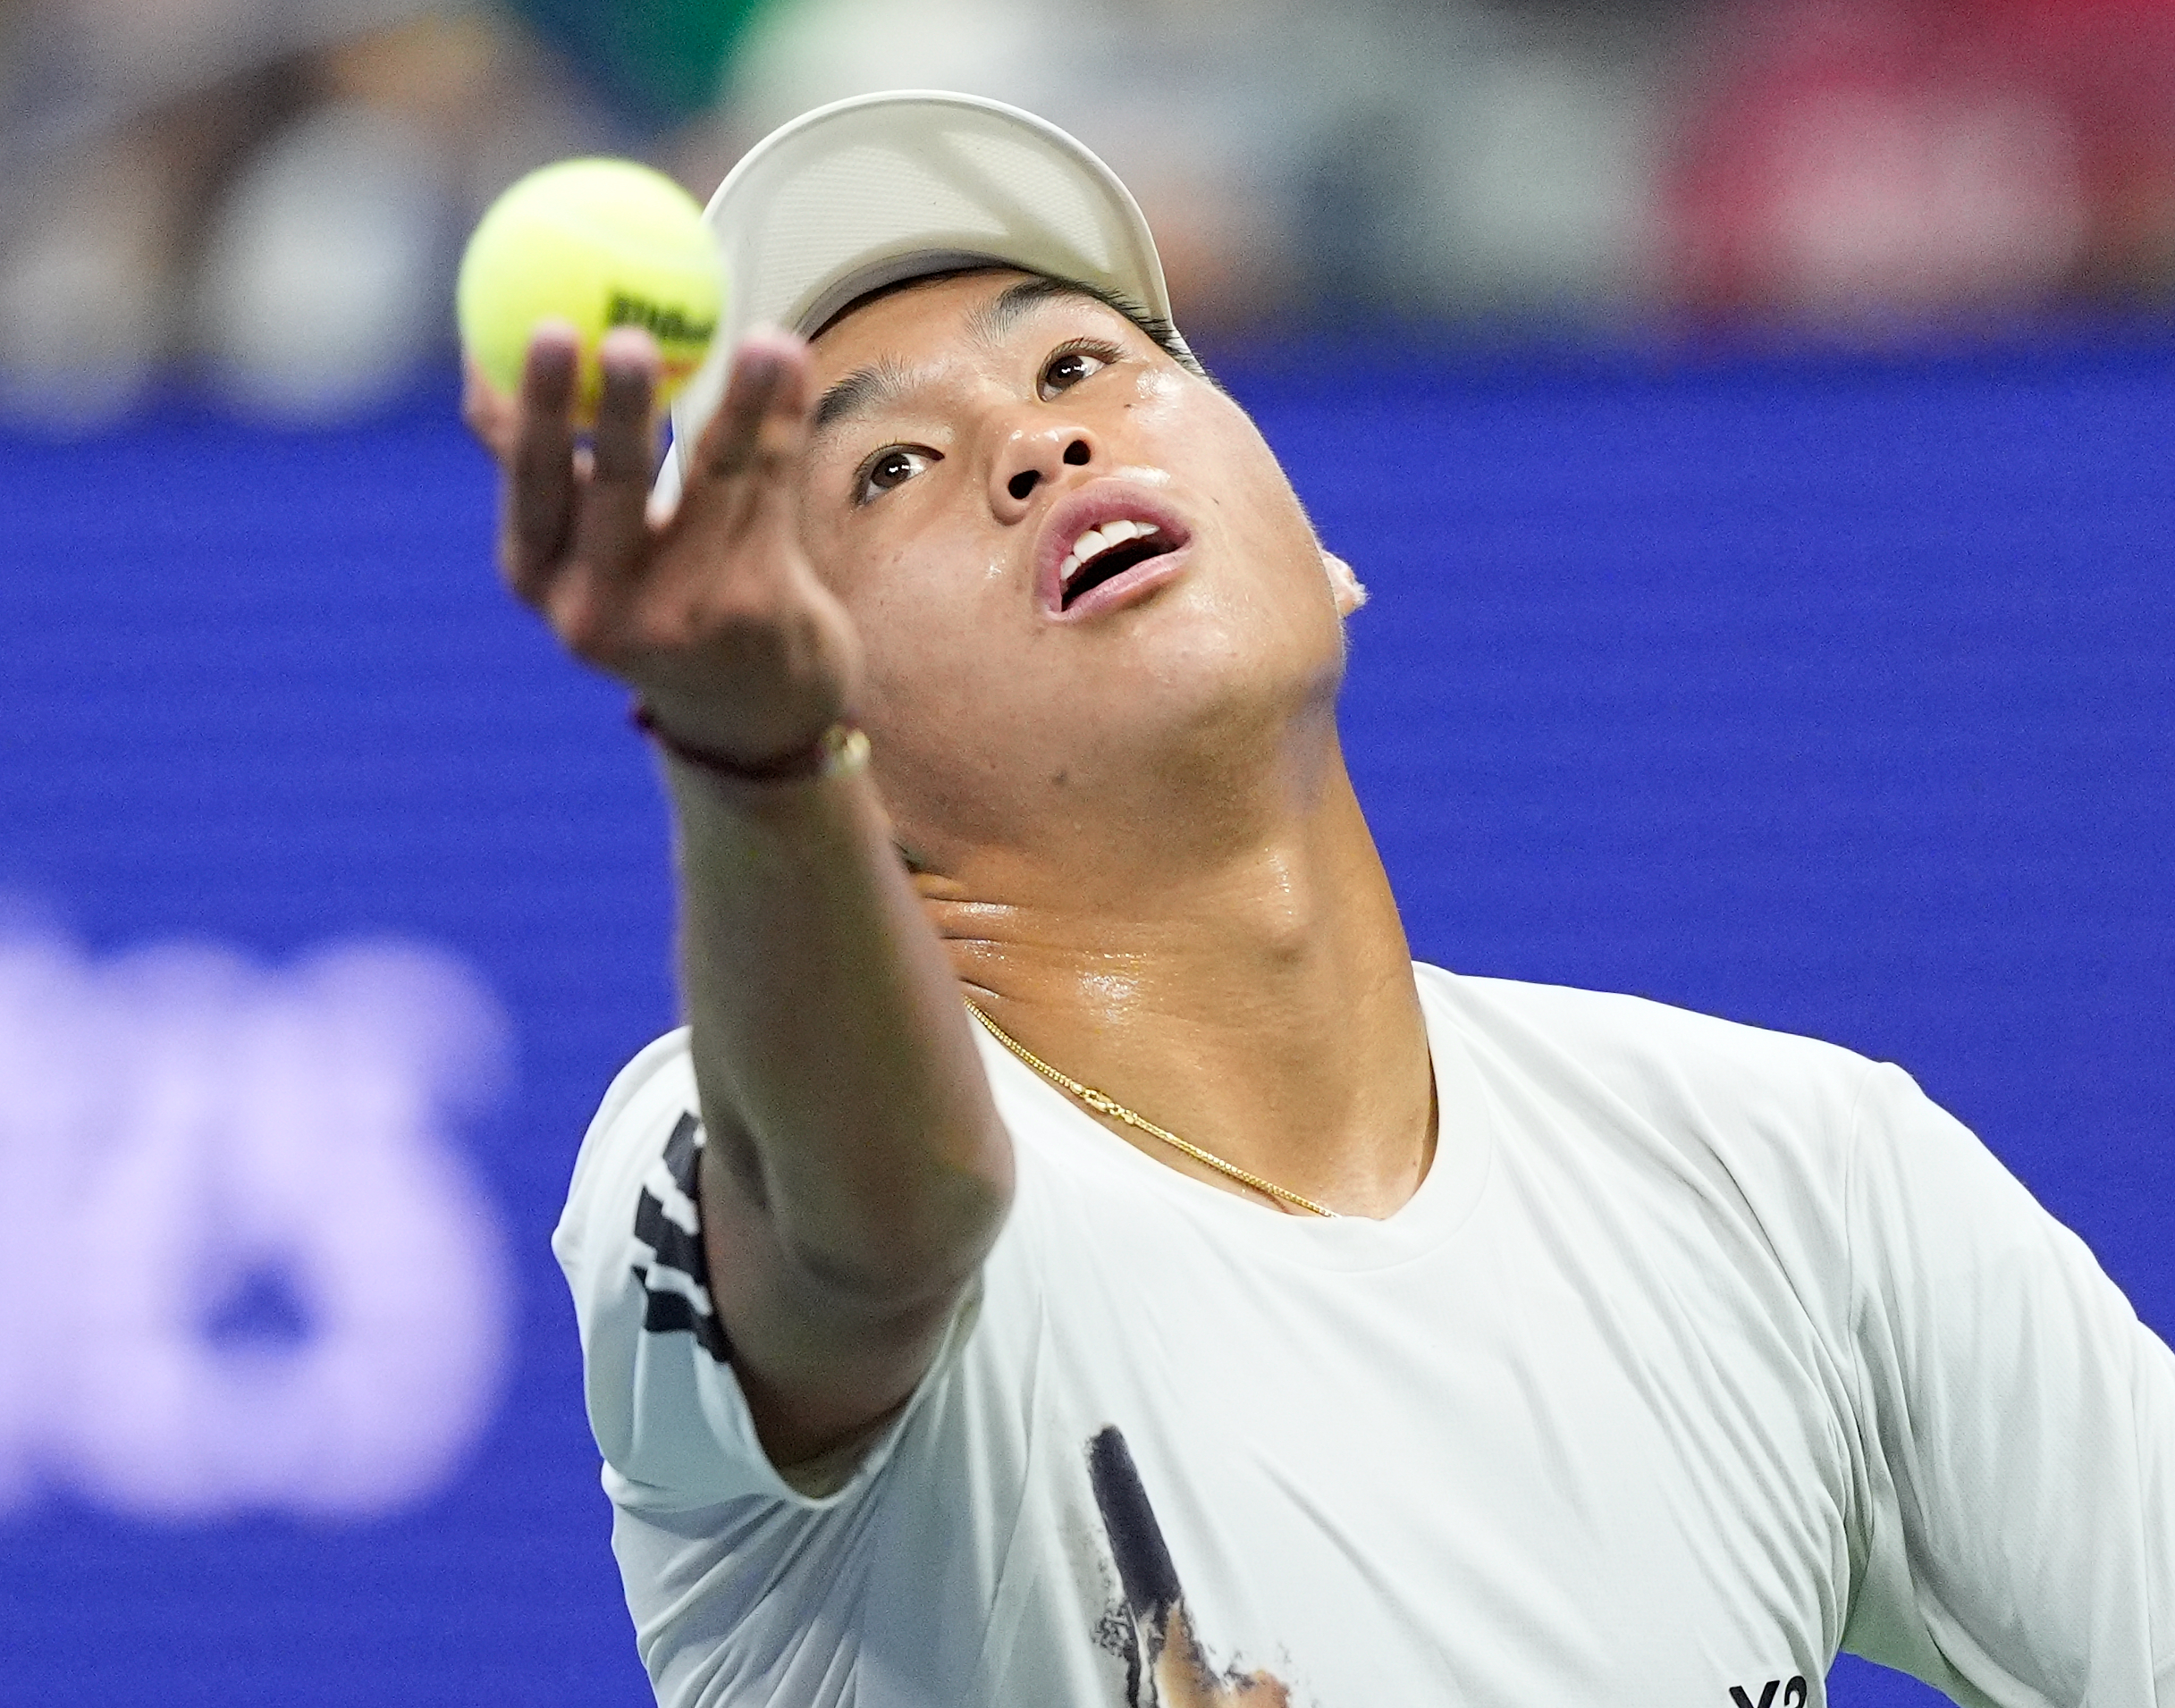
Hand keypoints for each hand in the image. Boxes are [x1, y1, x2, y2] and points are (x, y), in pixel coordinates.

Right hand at [464, 322, 861, 765]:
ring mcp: (679, 613)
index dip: (536, 404)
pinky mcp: (753, 610)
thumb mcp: (577, 544)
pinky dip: (784, 421)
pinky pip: (771, 491)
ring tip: (762, 339)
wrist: (748, 702)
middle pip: (614, 484)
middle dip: (620, 408)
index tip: (548, 325)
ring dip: (743, 399)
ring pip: (716, 476)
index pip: (528, 477)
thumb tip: (481, 348)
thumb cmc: (648, 589)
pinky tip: (792, 365)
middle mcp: (597, 607)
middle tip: (628, 339)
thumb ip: (541, 461)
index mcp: (535, 572)